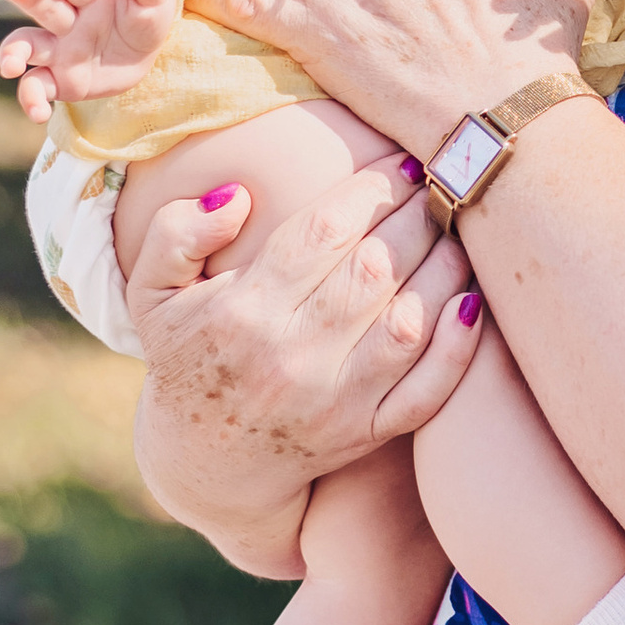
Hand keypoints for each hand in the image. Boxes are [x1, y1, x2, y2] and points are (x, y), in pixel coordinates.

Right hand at [0, 0, 182, 123]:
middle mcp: (66, 19)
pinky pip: (37, 87)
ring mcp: (57, 49)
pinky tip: (38, 112)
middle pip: (43, 5)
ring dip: (13, 53)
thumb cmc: (143, 15)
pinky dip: (32, 99)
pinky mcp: (57, 79)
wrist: (139, 50)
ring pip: (26, 46)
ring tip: (9, 66)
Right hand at [129, 149, 482, 569]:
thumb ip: (177, 233)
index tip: (399, 163)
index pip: (322, 232)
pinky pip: (426, 391)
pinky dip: (457, 348)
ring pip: (408, 321)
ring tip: (458, 227)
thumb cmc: (186, 356)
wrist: (204, 462)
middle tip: (441, 181)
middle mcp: (291, 356)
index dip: (370, 189)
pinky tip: (472, 301)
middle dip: (417, 215)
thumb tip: (238, 196)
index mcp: (243, 311)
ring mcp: (334, 400)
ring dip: (444, 266)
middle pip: (374, 269)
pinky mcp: (365, 432)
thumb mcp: (153, 293)